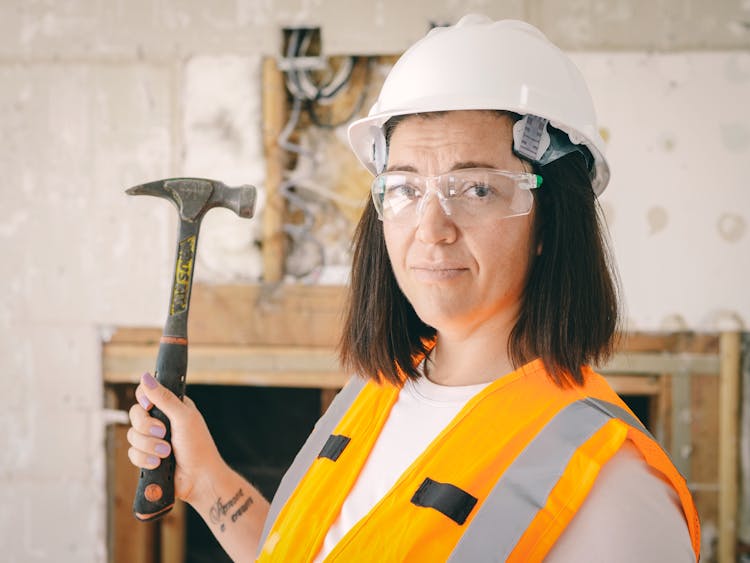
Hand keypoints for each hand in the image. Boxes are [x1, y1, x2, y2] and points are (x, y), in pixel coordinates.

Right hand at [127, 372, 222, 504]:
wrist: (199, 479)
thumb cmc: (198, 446)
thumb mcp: (183, 417)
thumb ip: (163, 398)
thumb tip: (145, 376)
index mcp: (171, 407)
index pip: (146, 393)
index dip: (143, 398)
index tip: (149, 406)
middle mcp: (160, 421)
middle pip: (134, 414)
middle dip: (147, 427)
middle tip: (164, 433)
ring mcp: (152, 439)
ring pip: (132, 435)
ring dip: (149, 445)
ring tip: (166, 453)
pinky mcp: (146, 457)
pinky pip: (132, 453)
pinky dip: (145, 459)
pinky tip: (158, 464)